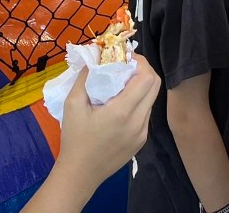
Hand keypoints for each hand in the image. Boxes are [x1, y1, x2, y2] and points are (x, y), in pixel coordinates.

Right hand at [55, 55, 159, 188]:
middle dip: (143, 70)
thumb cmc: (74, 139)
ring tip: (122, 83)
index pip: (147, 78)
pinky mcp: (141, 141)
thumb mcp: (73, 104)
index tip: (125, 56)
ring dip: (141, 86)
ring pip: (151, 99)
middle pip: (155, 86)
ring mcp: (142, 133)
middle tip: (125, 66)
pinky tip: (121, 103)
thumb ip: (85, 77)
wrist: (80, 175)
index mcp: (122, 112)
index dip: (140, 62)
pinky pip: (146, 113)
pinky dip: (138, 102)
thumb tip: (95, 55)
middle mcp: (138, 122)